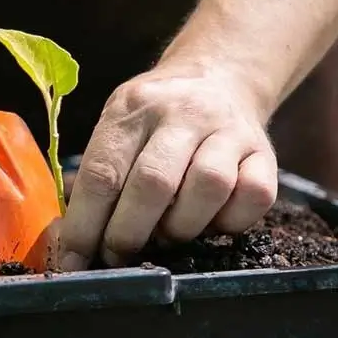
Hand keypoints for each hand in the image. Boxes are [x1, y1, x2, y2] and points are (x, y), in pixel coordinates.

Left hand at [58, 60, 278, 270]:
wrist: (219, 77)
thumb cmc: (155, 119)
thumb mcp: (118, 125)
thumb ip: (99, 177)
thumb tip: (73, 245)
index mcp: (134, 107)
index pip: (103, 172)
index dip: (85, 226)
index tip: (73, 260)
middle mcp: (183, 112)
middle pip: (154, 183)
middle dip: (128, 234)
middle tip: (117, 256)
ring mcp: (228, 130)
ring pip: (209, 187)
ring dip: (180, 228)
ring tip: (166, 235)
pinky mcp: (265, 152)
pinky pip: (255, 196)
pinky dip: (231, 222)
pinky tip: (211, 221)